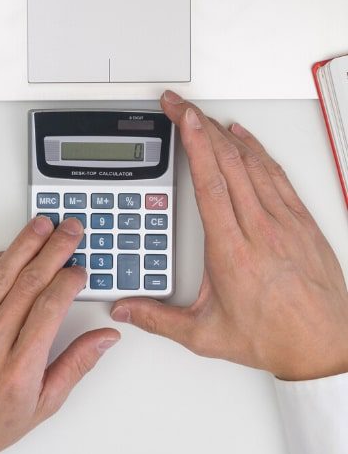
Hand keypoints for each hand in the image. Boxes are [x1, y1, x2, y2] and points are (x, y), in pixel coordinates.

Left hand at [0, 217, 119, 453]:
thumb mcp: (43, 406)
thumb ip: (76, 365)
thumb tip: (106, 336)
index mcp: (17, 372)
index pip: (49, 310)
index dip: (68, 282)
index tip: (80, 269)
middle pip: (25, 285)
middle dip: (52, 251)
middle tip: (69, 230)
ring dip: (21, 247)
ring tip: (40, 226)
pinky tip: (4, 253)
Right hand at [111, 91, 347, 380]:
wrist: (326, 348)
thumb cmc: (276, 337)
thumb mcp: (206, 336)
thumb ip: (158, 319)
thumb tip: (127, 310)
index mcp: (232, 250)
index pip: (209, 181)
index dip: (193, 142)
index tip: (180, 117)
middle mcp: (260, 229)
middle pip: (227, 161)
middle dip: (199, 125)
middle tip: (178, 105)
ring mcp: (285, 222)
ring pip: (252, 163)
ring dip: (224, 134)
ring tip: (202, 116)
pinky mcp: (302, 223)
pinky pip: (276, 174)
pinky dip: (256, 150)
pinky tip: (243, 138)